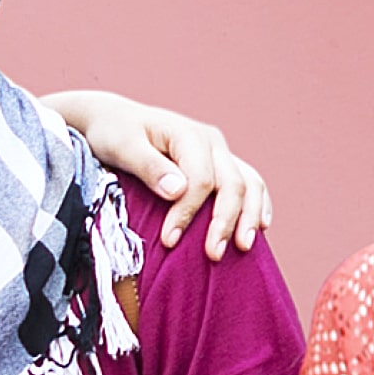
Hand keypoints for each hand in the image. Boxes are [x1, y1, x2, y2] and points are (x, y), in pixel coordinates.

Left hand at [32, 90, 271, 254]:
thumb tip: (178, 190)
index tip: (169, 240)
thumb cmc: (113, 133)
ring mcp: (220, 152)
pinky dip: (257, 205)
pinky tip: (260, 226)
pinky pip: (250, 183)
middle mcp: (212, 142)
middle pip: (232, 184)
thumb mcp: (121, 145)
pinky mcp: (221, 164)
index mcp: (188, 134)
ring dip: (250, 216)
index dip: (188, 212)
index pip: (201, 179)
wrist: (115, 120)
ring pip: (250, 183)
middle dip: (225, 221)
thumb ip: (149, 167)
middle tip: (213, 254)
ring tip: (244, 246)